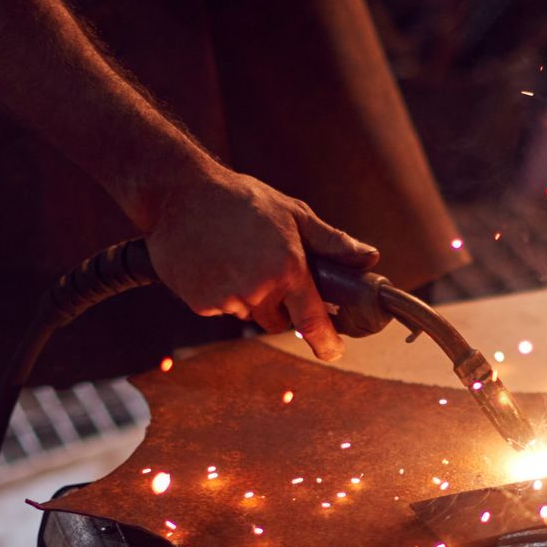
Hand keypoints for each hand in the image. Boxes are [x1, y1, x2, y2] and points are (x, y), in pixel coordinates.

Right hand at [139, 153, 377, 360]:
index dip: (327, 342)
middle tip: (265, 264)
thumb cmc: (239, 199)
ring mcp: (228, 299)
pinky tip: (213, 262)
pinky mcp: (201, 304)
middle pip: (278, 319)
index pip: (313, 320)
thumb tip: (369, 258)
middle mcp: (259, 288)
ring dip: (247, 295)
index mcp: (288, 268)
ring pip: (248, 312)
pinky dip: (220, 292)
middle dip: (278, 302)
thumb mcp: (293, 213)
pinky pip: (220, 308)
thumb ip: (332, 242)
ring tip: (234, 255)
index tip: (333, 352)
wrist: (178, 195)